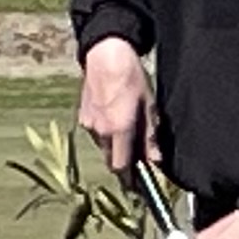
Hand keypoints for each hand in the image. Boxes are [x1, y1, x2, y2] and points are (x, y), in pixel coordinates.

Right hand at [78, 40, 152, 172]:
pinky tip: (115, 117)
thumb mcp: (149, 106)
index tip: (140, 184)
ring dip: (114, 147)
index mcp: (118, 130)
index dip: (131, 179)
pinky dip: (105, 133)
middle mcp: (100, 132)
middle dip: (124, 163)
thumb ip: (150, 136)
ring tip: (127, 131)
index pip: (121, 168)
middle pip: (111, 160)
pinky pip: (96, 133)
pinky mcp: (83, 116)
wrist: (105, 54)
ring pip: (103, 146)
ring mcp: (89, 124)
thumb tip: (155, 161)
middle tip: (138, 158)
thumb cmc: (131, 77)